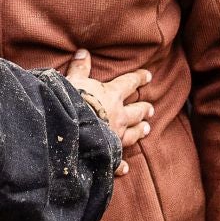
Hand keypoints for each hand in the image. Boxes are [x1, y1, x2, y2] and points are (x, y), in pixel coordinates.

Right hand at [63, 51, 152, 174]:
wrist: (68, 132)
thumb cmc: (70, 103)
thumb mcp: (72, 80)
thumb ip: (79, 68)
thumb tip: (83, 52)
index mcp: (111, 95)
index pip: (129, 83)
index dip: (139, 78)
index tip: (148, 76)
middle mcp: (118, 116)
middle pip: (136, 111)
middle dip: (143, 109)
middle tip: (151, 109)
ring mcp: (115, 136)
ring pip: (133, 134)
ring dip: (140, 131)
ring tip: (146, 129)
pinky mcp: (109, 154)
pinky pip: (117, 160)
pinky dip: (121, 164)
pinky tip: (125, 168)